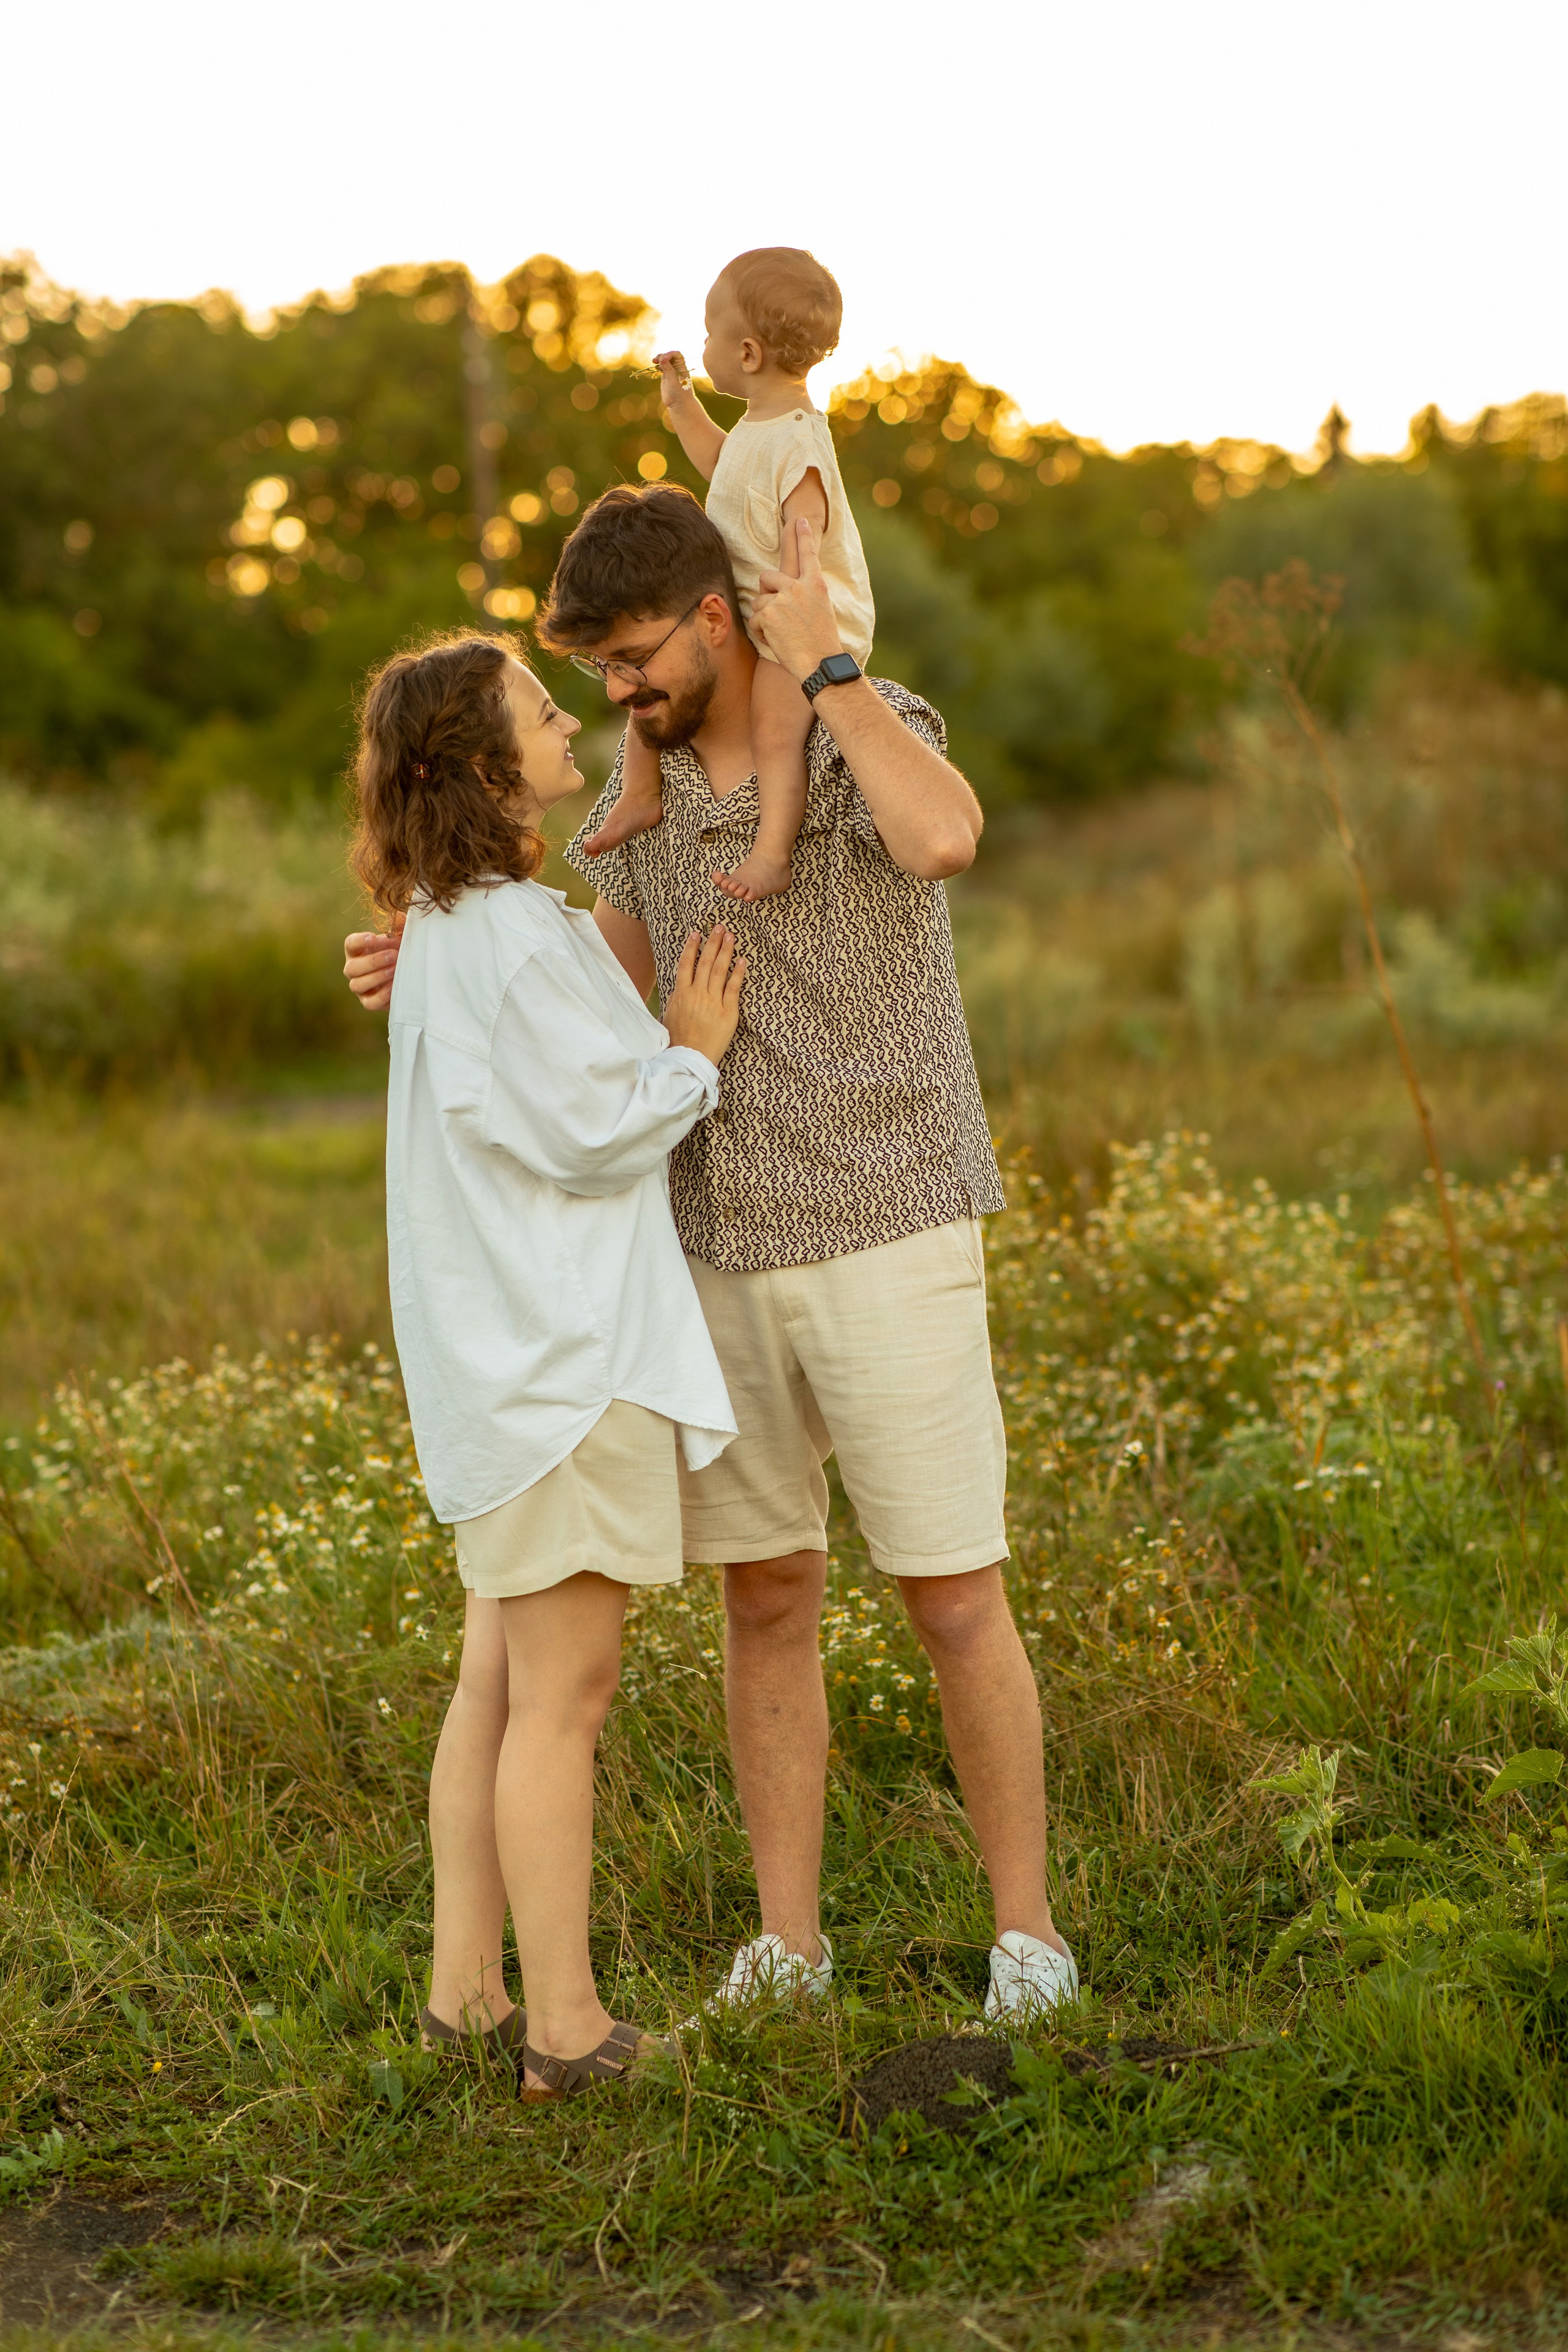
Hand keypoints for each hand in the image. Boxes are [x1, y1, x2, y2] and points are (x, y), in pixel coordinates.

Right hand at [344, 913, 403, 1011]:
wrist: (407, 974)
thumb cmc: (400, 952)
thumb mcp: (401, 938)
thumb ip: (400, 927)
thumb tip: (400, 917)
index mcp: (358, 950)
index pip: (350, 944)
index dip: (359, 941)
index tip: (373, 937)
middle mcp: (354, 969)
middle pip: (351, 968)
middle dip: (373, 961)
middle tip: (394, 954)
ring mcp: (360, 987)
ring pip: (357, 985)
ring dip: (376, 977)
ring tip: (395, 970)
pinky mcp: (369, 1001)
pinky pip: (369, 1003)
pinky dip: (381, 996)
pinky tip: (394, 986)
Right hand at [654, 349, 691, 401]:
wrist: (679, 404)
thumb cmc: (679, 392)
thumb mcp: (673, 380)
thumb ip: (668, 369)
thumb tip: (662, 358)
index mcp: (682, 367)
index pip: (676, 354)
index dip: (670, 354)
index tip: (664, 359)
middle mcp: (676, 368)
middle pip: (669, 356)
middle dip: (663, 356)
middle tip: (657, 360)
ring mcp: (671, 372)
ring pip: (664, 361)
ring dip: (659, 359)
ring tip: (654, 361)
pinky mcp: (666, 376)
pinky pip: (661, 367)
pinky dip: (657, 365)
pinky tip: (655, 366)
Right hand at [661, 925, 745, 1065]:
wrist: (689, 1059)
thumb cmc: (678, 1040)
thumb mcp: (670, 1015)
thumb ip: (677, 997)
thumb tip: (681, 983)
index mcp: (680, 994)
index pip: (686, 964)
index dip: (692, 947)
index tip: (697, 933)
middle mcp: (696, 995)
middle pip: (705, 962)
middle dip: (712, 942)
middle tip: (719, 927)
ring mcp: (713, 1002)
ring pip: (719, 970)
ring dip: (725, 951)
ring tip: (731, 936)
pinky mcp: (728, 1013)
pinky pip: (734, 988)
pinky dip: (738, 973)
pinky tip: (742, 961)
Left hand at [750, 520, 846, 683]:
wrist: (820, 663)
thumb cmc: (822, 643)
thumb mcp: (821, 610)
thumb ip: (806, 595)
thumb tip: (785, 592)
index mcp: (816, 585)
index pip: (808, 555)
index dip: (803, 537)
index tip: (800, 520)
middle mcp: (799, 587)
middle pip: (767, 576)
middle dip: (766, 592)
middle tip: (775, 612)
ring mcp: (783, 599)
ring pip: (759, 600)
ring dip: (764, 618)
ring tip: (781, 633)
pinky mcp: (768, 614)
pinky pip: (755, 619)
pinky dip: (762, 633)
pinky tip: (777, 642)